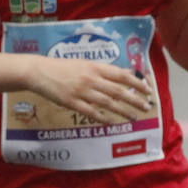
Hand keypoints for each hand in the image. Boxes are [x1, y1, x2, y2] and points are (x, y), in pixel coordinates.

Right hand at [27, 56, 155, 124]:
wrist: (40, 71)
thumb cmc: (64, 67)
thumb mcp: (85, 64)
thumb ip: (104, 70)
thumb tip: (125, 74)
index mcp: (95, 67)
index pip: (121, 75)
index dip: (136, 83)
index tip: (147, 90)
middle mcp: (91, 78)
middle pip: (118, 90)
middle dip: (134, 99)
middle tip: (146, 106)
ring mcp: (81, 91)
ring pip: (108, 103)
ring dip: (123, 111)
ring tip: (134, 117)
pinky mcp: (72, 102)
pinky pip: (91, 112)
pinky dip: (103, 118)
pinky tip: (112, 123)